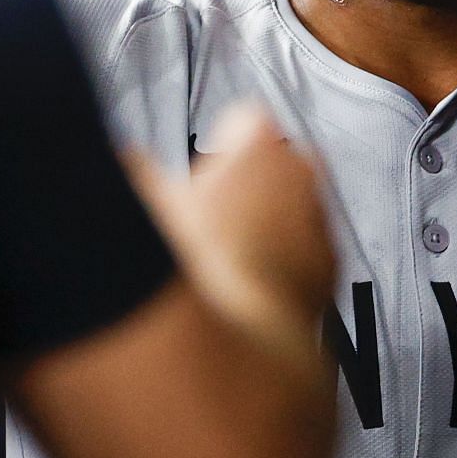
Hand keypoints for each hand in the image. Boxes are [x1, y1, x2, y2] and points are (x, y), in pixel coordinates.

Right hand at [122, 108, 335, 362]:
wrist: (237, 337)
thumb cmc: (198, 264)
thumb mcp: (146, 201)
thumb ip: (138, 170)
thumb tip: (127, 166)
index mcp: (260, 142)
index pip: (243, 119)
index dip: (218, 146)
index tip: (203, 172)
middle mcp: (301, 173)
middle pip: (274, 162)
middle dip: (248, 181)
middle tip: (211, 214)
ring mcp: (320, 220)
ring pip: (293, 206)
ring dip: (268, 222)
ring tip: (226, 257)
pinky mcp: (329, 266)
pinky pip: (305, 250)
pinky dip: (284, 261)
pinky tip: (249, 284)